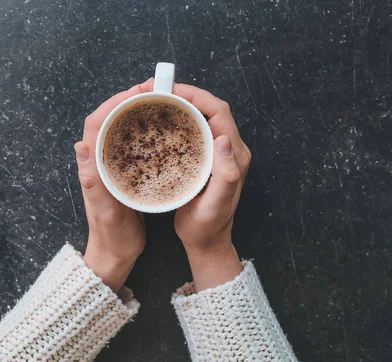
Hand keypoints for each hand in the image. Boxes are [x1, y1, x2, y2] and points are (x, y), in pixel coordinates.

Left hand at [75, 79, 153, 292]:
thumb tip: (81, 147)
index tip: (138, 91)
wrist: (115, 254)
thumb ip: (92, 182)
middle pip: (109, 119)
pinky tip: (162, 129)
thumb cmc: (111, 236)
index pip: (96, 122)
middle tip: (156, 90)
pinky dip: (144, 130)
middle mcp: (99, 161)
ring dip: (137, 111)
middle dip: (129, 100)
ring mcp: (111, 166)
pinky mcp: (123, 172)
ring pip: (121, 128)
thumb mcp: (104, 212)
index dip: (114, 102)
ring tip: (161, 102)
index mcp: (92, 166)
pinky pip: (131, 143)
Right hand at [173, 84, 251, 291]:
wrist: (207, 242)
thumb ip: (226, 176)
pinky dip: (179, 119)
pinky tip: (161, 120)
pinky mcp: (208, 159)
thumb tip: (225, 141)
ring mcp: (219, 153)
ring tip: (156, 99)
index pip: (218, 112)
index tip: (171, 90)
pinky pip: (196, 129)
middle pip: (210, 109)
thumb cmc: (207, 227)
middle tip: (157, 90)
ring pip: (202, 116)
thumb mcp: (215, 206)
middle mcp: (230, 150)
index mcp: (234, 156)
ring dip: (182, 104)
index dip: (197, 96)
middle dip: (186, 94)